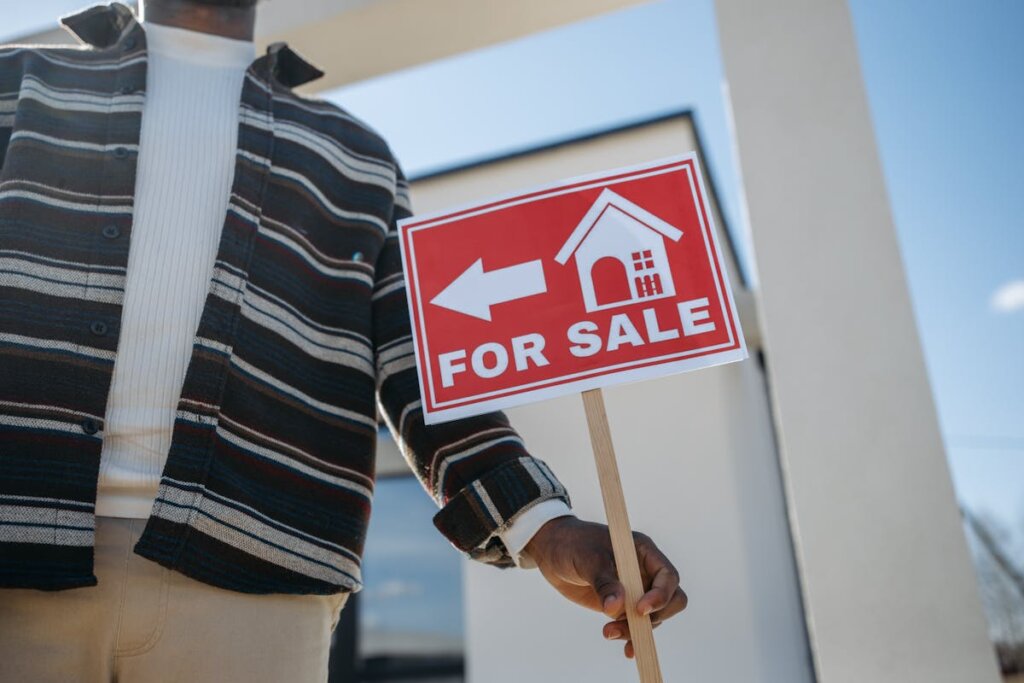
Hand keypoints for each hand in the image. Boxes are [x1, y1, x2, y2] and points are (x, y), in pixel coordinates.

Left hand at [523, 516, 686, 658]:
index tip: (639, 609)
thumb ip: (604, 582)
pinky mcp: (622, 605)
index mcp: (643, 552)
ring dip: (635, 630)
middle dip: (654, 616)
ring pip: (652, 617)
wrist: (554, 551)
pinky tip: (627, 650)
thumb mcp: (588, 558)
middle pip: (670, 599)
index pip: (667, 576)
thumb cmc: (573, 544)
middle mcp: (644, 572)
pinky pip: (636, 625)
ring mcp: (635, 590)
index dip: (660, 594)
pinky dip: (633, 638)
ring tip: (608, 632)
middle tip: (630, 621)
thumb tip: (616, 607)